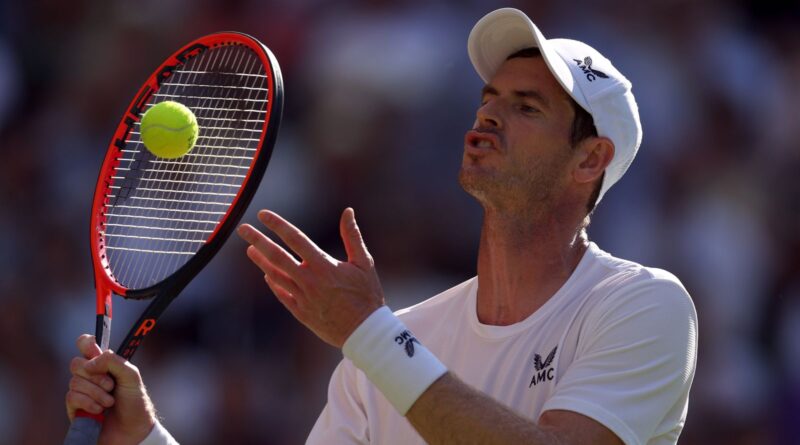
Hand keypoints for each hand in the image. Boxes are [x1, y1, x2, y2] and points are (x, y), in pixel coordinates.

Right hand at [66, 334, 156, 444]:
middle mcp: (90, 376)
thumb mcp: (132, 377)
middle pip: (76, 363)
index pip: (86, 345)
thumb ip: (113, 362)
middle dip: (95, 374)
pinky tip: (100, 411)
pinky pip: (72, 397)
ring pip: (75, 381)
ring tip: (110, 402)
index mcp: (104, 364)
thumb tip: (90, 362)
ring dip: (96, 392)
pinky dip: (89, 403)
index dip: (86, 342)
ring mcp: (81, 392)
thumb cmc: (135, 403)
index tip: (93, 347)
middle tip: (111, 385)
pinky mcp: (74, 409)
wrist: (133, 431)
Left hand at [237, 208, 384, 347]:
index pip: (295, 239)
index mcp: (324, 266)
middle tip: (242, 229)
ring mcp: (302, 297)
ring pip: (275, 275)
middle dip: (258, 240)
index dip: (278, 225)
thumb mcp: (364, 263)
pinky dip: (273, 283)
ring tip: (250, 249)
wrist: (364, 332)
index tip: (263, 214)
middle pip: (277, 256)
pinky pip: (282, 294)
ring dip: (261, 261)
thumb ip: (352, 236)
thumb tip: (347, 211)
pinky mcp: (300, 312)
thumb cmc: (367, 296)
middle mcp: (309, 280)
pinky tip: (267, 274)